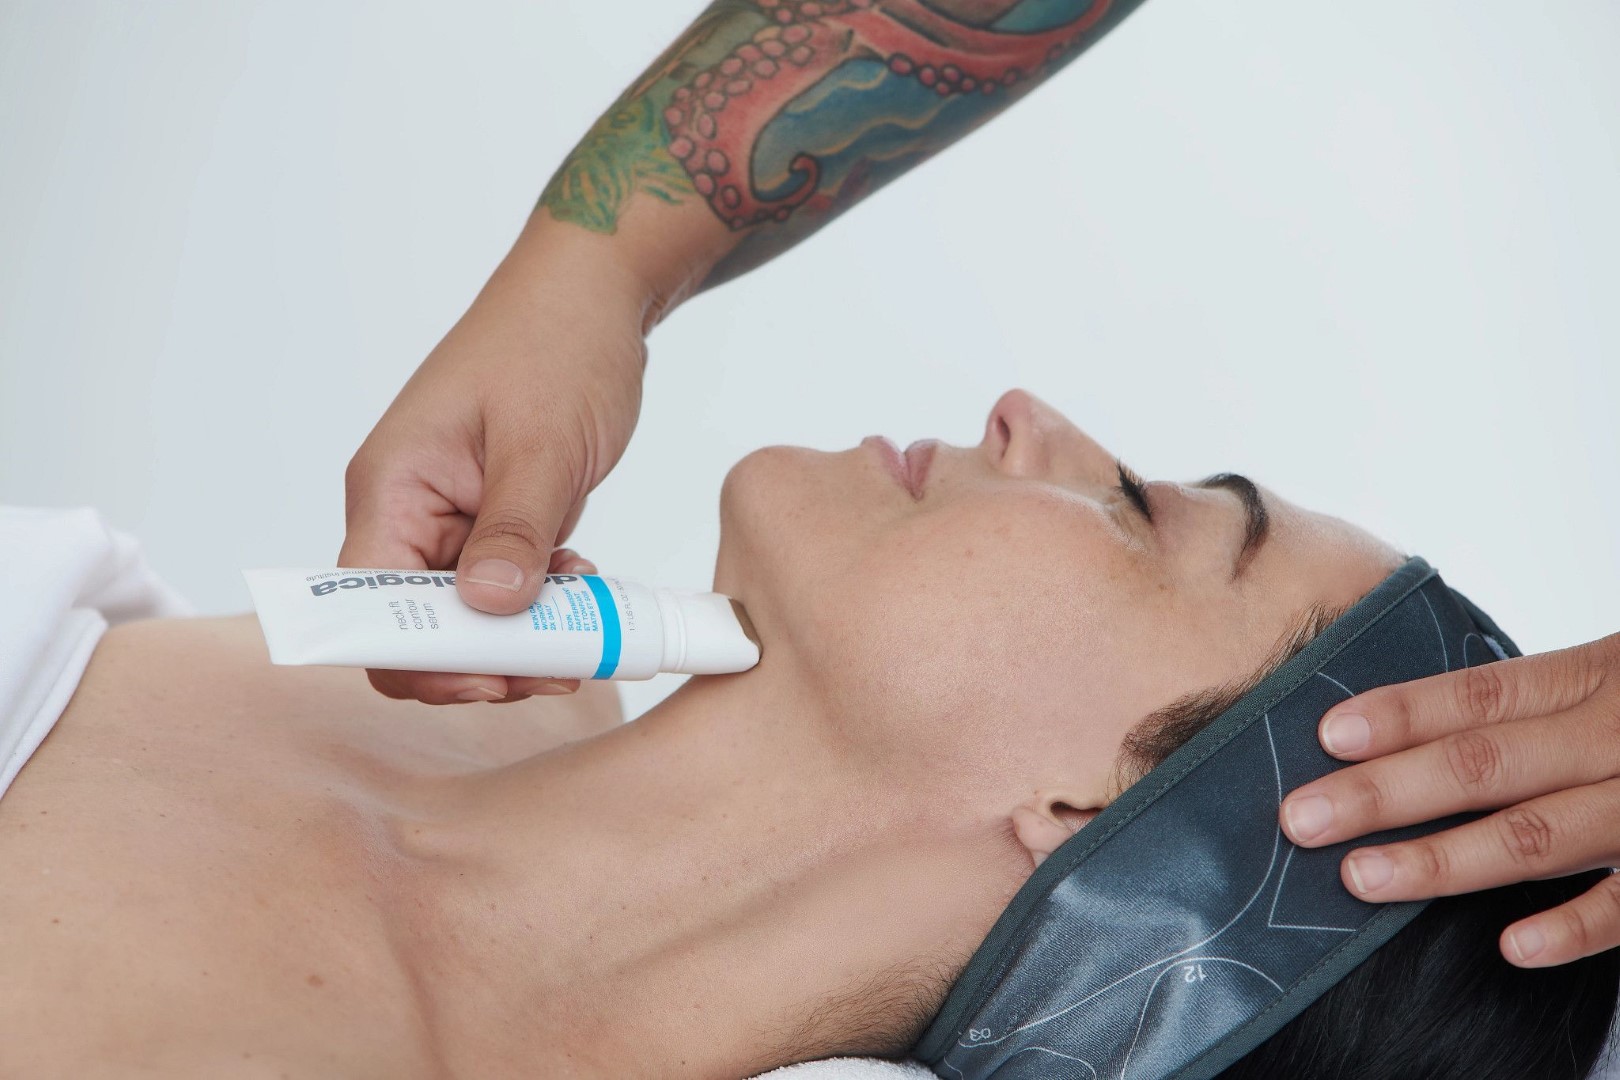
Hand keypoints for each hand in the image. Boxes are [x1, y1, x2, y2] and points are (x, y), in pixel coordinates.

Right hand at [339, 225, 648, 703]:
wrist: (591, 297)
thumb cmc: (555, 345)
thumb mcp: (541, 445)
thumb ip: (514, 532)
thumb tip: (488, 612)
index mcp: (391, 489)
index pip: (368, 609)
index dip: (422, 660)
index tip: (496, 678)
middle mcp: (407, 511)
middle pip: (419, 626)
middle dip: (486, 659)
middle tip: (563, 665)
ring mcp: (450, 519)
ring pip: (468, 615)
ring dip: (523, 635)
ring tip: (587, 625)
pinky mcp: (492, 520)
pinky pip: (503, 586)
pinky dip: (542, 601)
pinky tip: (585, 587)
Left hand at [1279, 633, 1619, 967]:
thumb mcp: (1612, 676)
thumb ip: (1537, 703)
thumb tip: (1414, 732)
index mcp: (1599, 674)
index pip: (1482, 695)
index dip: (1402, 712)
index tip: (1325, 734)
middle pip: (1490, 762)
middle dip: (1388, 793)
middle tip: (1302, 818)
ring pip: (1544, 833)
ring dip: (1448, 860)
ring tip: (1363, 878)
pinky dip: (1576, 926)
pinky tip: (1511, 946)